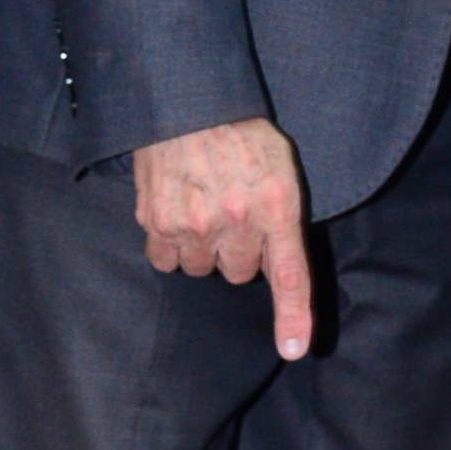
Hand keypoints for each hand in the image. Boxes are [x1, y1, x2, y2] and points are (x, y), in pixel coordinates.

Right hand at [133, 117, 313, 358]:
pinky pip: (166, 259)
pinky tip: (177, 210)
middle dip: (239, 250)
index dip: (293, 317)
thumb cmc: (241, 133)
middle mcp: (235, 220)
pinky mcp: (157, 221)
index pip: (289, 274)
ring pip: (202, 268)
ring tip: (203, 205)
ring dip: (204, 247)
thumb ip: (283, 214)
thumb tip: (274, 263)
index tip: (293, 348)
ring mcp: (193, 224)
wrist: (187, 101)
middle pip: (240, 273)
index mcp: (276, 205)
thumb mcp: (281, 166)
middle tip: (232, 211)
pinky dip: (171, 243)